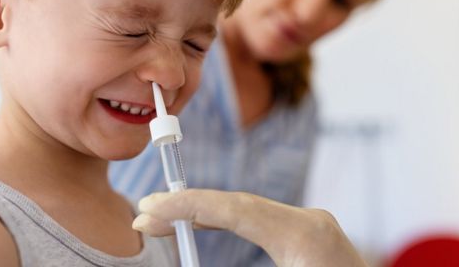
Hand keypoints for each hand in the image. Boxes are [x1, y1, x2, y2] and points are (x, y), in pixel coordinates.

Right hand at [132, 190, 366, 266]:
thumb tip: (186, 255)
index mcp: (304, 235)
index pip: (235, 208)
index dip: (188, 205)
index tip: (150, 210)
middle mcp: (311, 221)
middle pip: (238, 203)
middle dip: (189, 206)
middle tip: (145, 214)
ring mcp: (312, 225)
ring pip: (248, 209)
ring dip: (206, 212)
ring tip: (164, 218)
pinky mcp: (310, 234)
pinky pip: (261, 220)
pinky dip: (229, 221)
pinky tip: (202, 222)